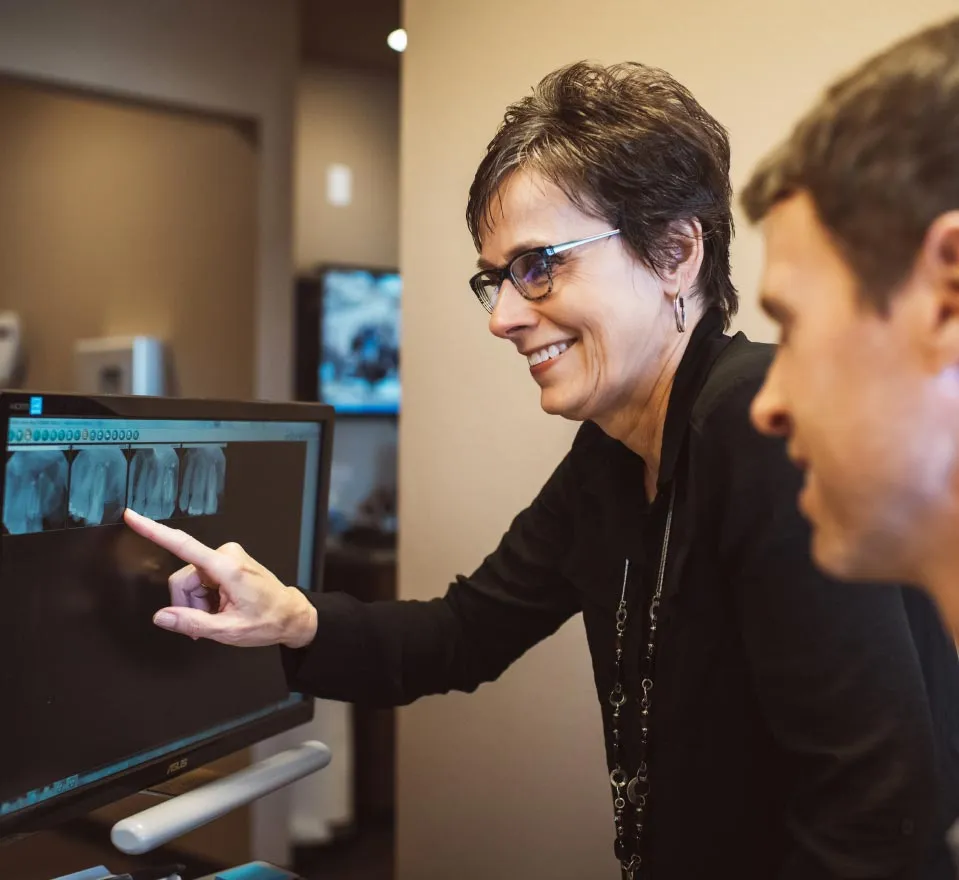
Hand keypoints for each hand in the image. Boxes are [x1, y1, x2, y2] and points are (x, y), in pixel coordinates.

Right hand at [122, 508, 316, 648]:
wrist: (292, 615)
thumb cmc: (267, 621)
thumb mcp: (228, 631)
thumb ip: (191, 623)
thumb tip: (161, 617)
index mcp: (226, 567)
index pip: (183, 545)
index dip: (154, 530)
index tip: (132, 516)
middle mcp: (225, 555)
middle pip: (183, 579)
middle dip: (187, 605)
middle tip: (204, 626)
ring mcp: (227, 556)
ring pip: (190, 582)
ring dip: (197, 604)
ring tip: (217, 618)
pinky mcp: (227, 561)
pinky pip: (200, 580)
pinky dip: (204, 599)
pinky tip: (219, 609)